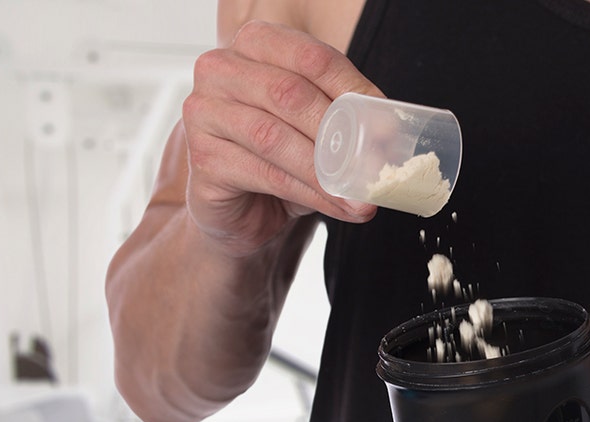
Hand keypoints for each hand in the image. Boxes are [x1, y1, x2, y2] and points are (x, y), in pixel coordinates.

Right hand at [183, 20, 379, 256]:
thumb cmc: (282, 157)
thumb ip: (347, 120)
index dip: (353, 91)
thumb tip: (387, 132)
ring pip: (275, 138)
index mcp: (256, 44)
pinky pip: (265, 174)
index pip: (312, 57)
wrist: (244, 208)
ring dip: (327, 172)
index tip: (386, 127)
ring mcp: (203, 112)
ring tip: (361, 197)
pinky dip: (309, 193)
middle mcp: (220, 69)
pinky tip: (336, 206)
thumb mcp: (320, 129)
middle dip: (340, 134)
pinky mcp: (202, 159)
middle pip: (290, 94)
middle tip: (375, 168)